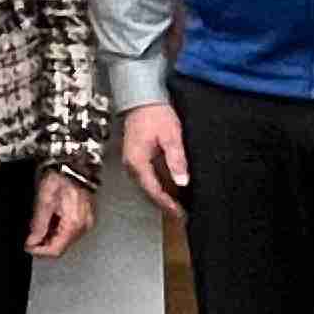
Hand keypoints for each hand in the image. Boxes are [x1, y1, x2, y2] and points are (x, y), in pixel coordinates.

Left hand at [27, 171, 94, 255]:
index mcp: (73, 223)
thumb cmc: (62, 176)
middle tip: (31, 236)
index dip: (39, 252)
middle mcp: (84, 225)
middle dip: (44, 244)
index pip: (56, 250)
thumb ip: (38, 225)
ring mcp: (87, 221)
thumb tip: (32, 241)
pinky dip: (59, 229)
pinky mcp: (87, 217)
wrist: (76, 163)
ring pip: (66, 240)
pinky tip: (52, 219)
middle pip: (62, 246)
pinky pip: (71, 230)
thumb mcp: (44, 201)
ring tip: (41, 224)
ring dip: (51, 237)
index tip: (28, 247)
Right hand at [120, 103, 189, 219]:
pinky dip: (160, 186)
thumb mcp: (171, 136)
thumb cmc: (155, 114)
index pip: (153, 190)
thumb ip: (176, 159)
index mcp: (137, 162)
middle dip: (165, 204)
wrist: (142, 99)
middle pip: (149, 192)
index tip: (180, 213)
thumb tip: (182, 180)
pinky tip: (172, 189)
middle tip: (182, 215)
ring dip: (163, 197)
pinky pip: (148, 178)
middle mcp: (132, 165)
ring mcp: (133, 162)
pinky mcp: (137, 158)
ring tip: (179, 206)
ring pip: (148, 186)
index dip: (167, 204)